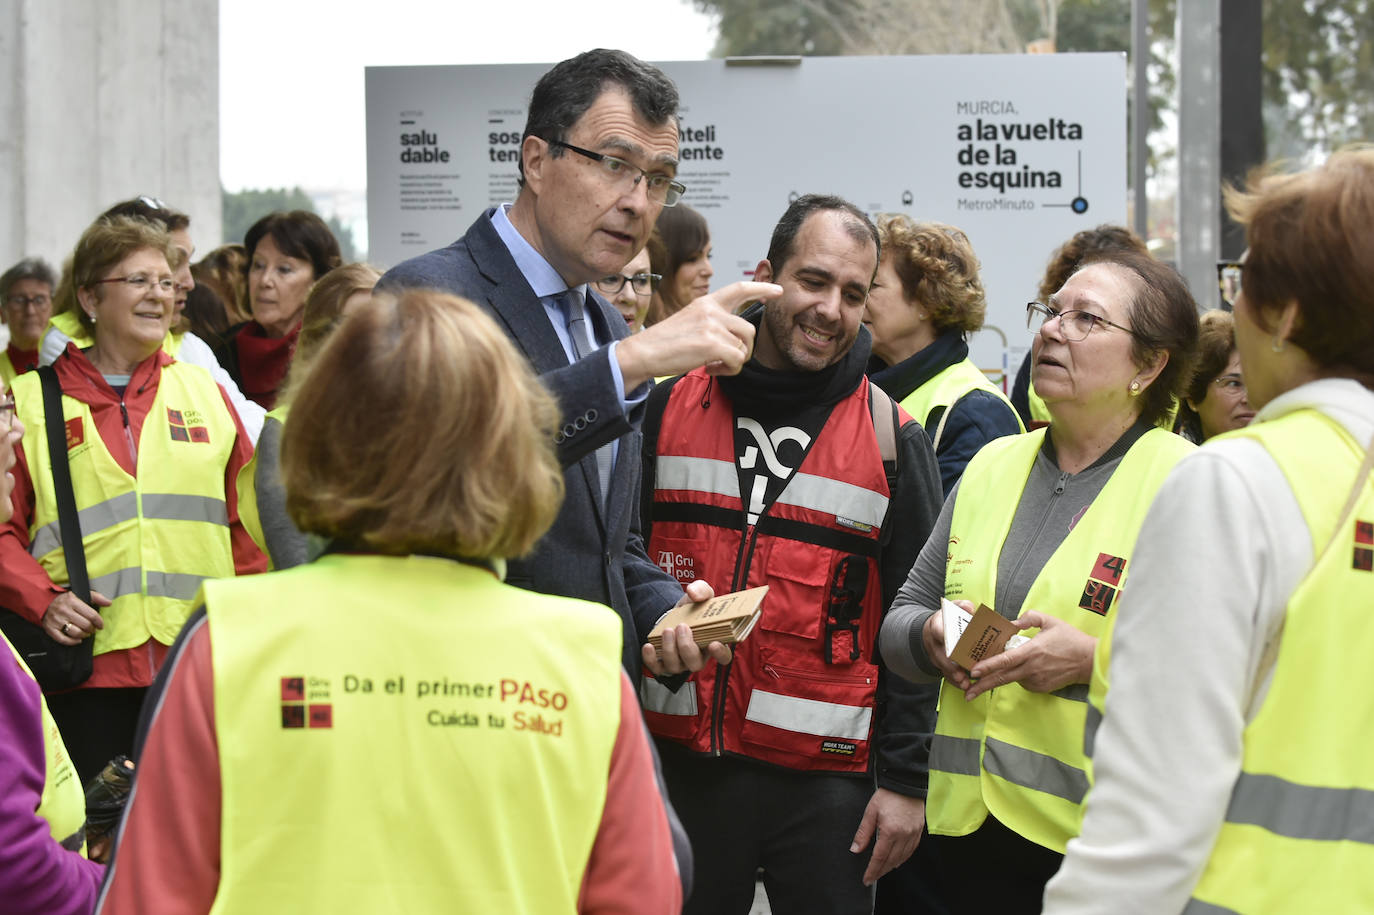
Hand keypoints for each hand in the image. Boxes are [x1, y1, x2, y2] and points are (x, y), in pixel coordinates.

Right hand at [41, 590, 109, 645]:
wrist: (44, 602)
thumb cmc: (66, 600)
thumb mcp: (81, 594)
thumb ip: (96, 597)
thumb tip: (109, 603)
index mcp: (72, 601)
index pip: (91, 614)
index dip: (99, 622)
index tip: (100, 625)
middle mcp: (64, 611)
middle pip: (85, 625)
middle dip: (92, 629)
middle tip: (92, 629)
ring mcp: (56, 620)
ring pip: (75, 633)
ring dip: (84, 635)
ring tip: (86, 633)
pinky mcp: (50, 629)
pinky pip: (63, 639)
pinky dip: (72, 642)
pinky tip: (78, 640)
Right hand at [616, 281, 781, 388]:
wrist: (643, 352)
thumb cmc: (664, 343)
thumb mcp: (689, 321)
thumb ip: (711, 322)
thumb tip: (734, 339)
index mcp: (706, 302)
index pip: (739, 289)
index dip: (761, 288)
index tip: (777, 291)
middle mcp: (711, 310)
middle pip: (749, 329)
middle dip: (743, 350)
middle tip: (723, 361)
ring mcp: (712, 326)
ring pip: (744, 347)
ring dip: (733, 362)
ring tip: (713, 365)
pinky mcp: (711, 344)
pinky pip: (737, 360)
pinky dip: (728, 371)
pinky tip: (710, 369)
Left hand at [640, 579, 733, 675]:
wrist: (673, 614)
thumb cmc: (692, 608)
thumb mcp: (701, 594)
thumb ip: (701, 590)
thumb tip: (693, 593)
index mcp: (714, 643)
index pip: (724, 656)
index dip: (720, 654)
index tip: (714, 644)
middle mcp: (698, 657)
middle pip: (696, 664)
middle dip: (687, 647)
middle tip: (682, 627)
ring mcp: (680, 663)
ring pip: (676, 667)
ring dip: (670, 649)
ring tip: (667, 630)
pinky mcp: (663, 664)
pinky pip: (657, 668)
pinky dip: (651, 659)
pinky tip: (649, 646)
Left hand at [850, 788, 924, 885]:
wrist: (906, 783)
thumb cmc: (888, 795)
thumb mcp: (871, 811)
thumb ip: (863, 832)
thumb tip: (855, 849)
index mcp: (890, 831)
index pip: (879, 857)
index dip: (872, 870)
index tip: (866, 879)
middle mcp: (903, 836)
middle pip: (891, 861)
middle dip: (881, 871)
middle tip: (872, 878)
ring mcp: (913, 834)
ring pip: (902, 858)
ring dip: (891, 867)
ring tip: (882, 871)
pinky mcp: (918, 831)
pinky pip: (911, 850)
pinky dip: (903, 858)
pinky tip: (897, 861)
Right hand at [921, 600, 971, 691]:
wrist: (931, 630)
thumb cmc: (947, 619)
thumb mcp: (952, 608)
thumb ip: (962, 606)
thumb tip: (969, 609)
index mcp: (937, 626)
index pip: (939, 632)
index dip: (946, 640)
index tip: (954, 647)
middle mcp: (934, 643)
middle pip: (941, 656)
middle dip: (951, 666)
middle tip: (961, 674)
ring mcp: (936, 656)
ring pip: (943, 668)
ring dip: (954, 677)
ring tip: (965, 684)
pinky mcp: (940, 665)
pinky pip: (946, 675)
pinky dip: (955, 682)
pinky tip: (965, 687)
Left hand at [964, 610, 1095, 700]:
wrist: (1089, 661)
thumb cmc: (1070, 639)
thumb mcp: (1050, 621)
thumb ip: (1030, 617)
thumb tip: (1013, 621)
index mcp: (1031, 651)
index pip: (1004, 661)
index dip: (987, 667)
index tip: (973, 672)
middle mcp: (1031, 668)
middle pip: (1001, 678)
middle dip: (982, 687)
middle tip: (966, 692)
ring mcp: (1036, 680)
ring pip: (1012, 679)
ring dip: (1001, 677)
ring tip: (989, 674)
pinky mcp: (1041, 688)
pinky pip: (1023, 682)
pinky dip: (1019, 676)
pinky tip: (1026, 668)